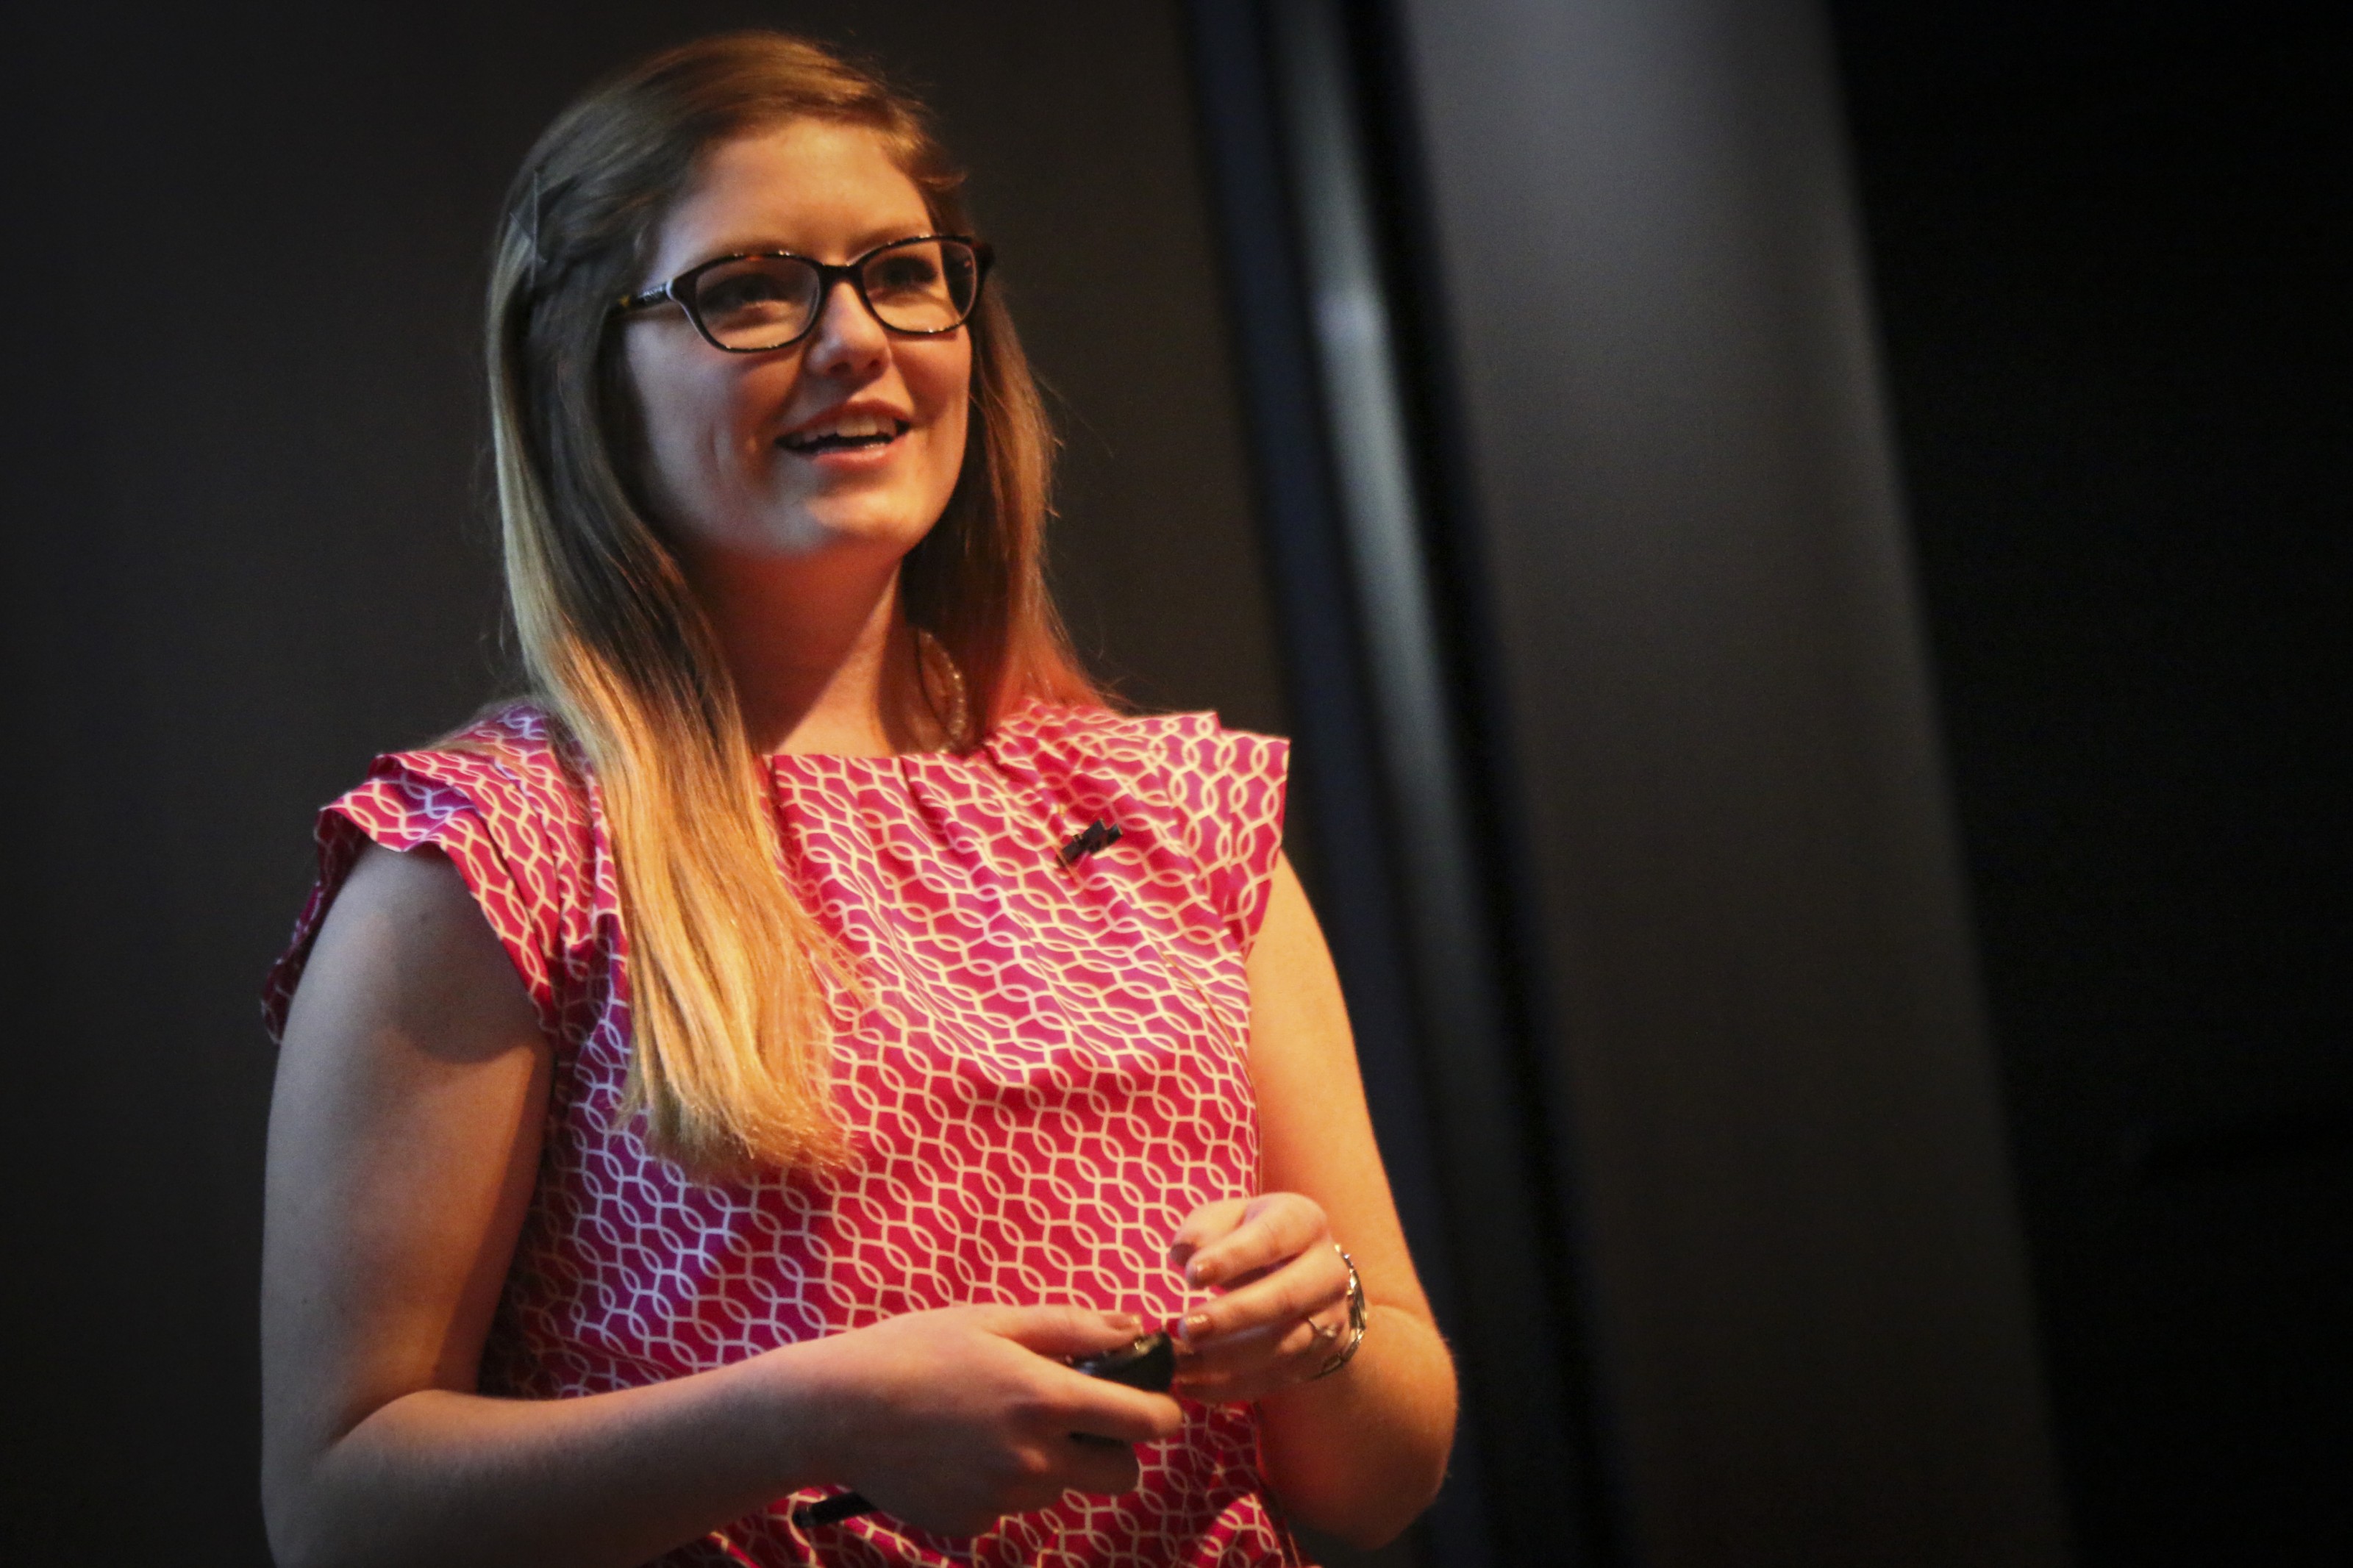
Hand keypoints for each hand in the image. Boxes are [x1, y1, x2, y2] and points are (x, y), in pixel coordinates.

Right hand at [793, 1305, 1184, 1535]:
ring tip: (998, 1425)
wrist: (837, 1411)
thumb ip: (1073, 1327)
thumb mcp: (994, 1321)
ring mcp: (1004, 1499)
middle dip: (1114, 1447)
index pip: (1147, 1424)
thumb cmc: (915, 1349)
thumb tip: (1134, 1329)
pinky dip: (1004, 1485)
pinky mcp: (974, 1525)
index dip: (1161, 1411)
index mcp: (1048, 1401)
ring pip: (1065, 1490)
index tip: (1152, 1400)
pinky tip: (964, 1453)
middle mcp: (1035, 1460)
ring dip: (1054, 1464)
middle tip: (1077, 1417)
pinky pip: (1013, 1507)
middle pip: (1121, 1474)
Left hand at [1166, 1194, 1353, 1403]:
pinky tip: (1191, 1385)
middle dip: (1233, 1316)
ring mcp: (1330, 1317)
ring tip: (1180, 1363)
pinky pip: (1277, 1378)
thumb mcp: (1229, 1218)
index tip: (1190, 1276)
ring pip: (1285, 1346)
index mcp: (1303, 1222)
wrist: (1301, 1272)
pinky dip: (1231, 1386)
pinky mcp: (1319, 1355)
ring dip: (1228, 1360)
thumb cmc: (1252, 1238)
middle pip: (1285, 1298)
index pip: (1271, 1238)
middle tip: (1186, 1329)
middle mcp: (1327, 1270)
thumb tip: (1184, 1252)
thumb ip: (1204, 1227)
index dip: (1232, 1258)